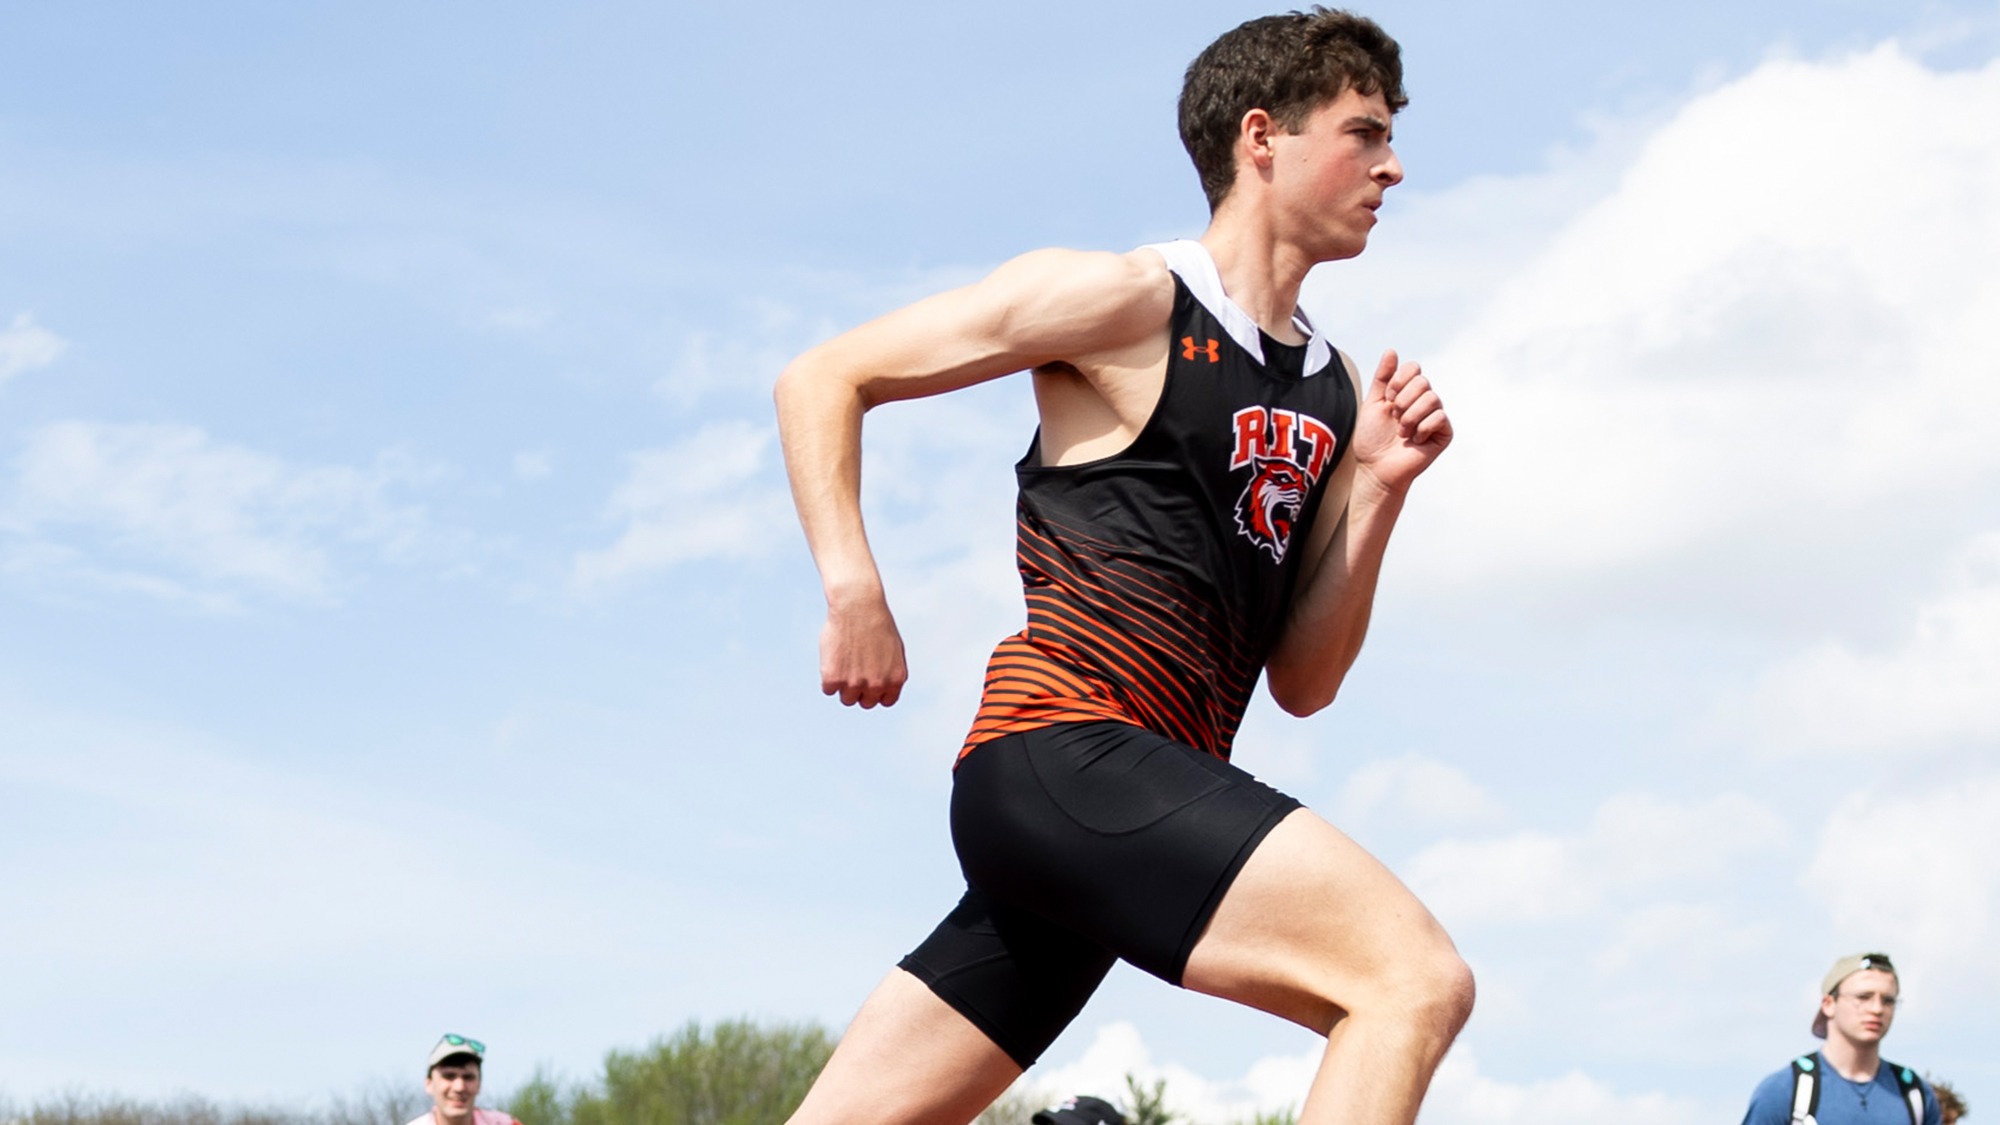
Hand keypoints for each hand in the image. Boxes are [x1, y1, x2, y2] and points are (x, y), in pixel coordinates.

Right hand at [819, 592, 907, 707]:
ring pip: (846, 699)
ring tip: (844, 661)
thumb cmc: (875, 623)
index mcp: (895, 680)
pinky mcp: (833, 679)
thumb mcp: (893, 650)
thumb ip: (889, 673)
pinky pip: (828, 689)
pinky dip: (828, 676)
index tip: (869, 681)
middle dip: (860, 690)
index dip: (876, 691)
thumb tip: (880, 690)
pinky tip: (834, 656)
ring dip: (843, 684)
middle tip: (854, 669)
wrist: (857, 606)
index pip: (885, 701)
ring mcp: (854, 684)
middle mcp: (877, 685)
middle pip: (865, 703)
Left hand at [1351, 349, 1450, 493]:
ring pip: (1431, 398)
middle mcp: (1424, 401)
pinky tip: (1415, 439)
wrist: (1376, 468)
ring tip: (1402, 431)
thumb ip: (1382, 377)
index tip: (1387, 399)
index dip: (1398, 381)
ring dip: (1410, 417)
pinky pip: (1439, 418)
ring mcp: (1435, 417)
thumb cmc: (1372, 439)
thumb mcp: (1373, 403)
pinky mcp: (1444, 433)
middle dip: (1402, 401)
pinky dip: (1422, 428)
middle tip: (1395, 419)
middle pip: (1423, 381)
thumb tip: (1392, 351)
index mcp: (1408, 392)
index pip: (1413, 368)